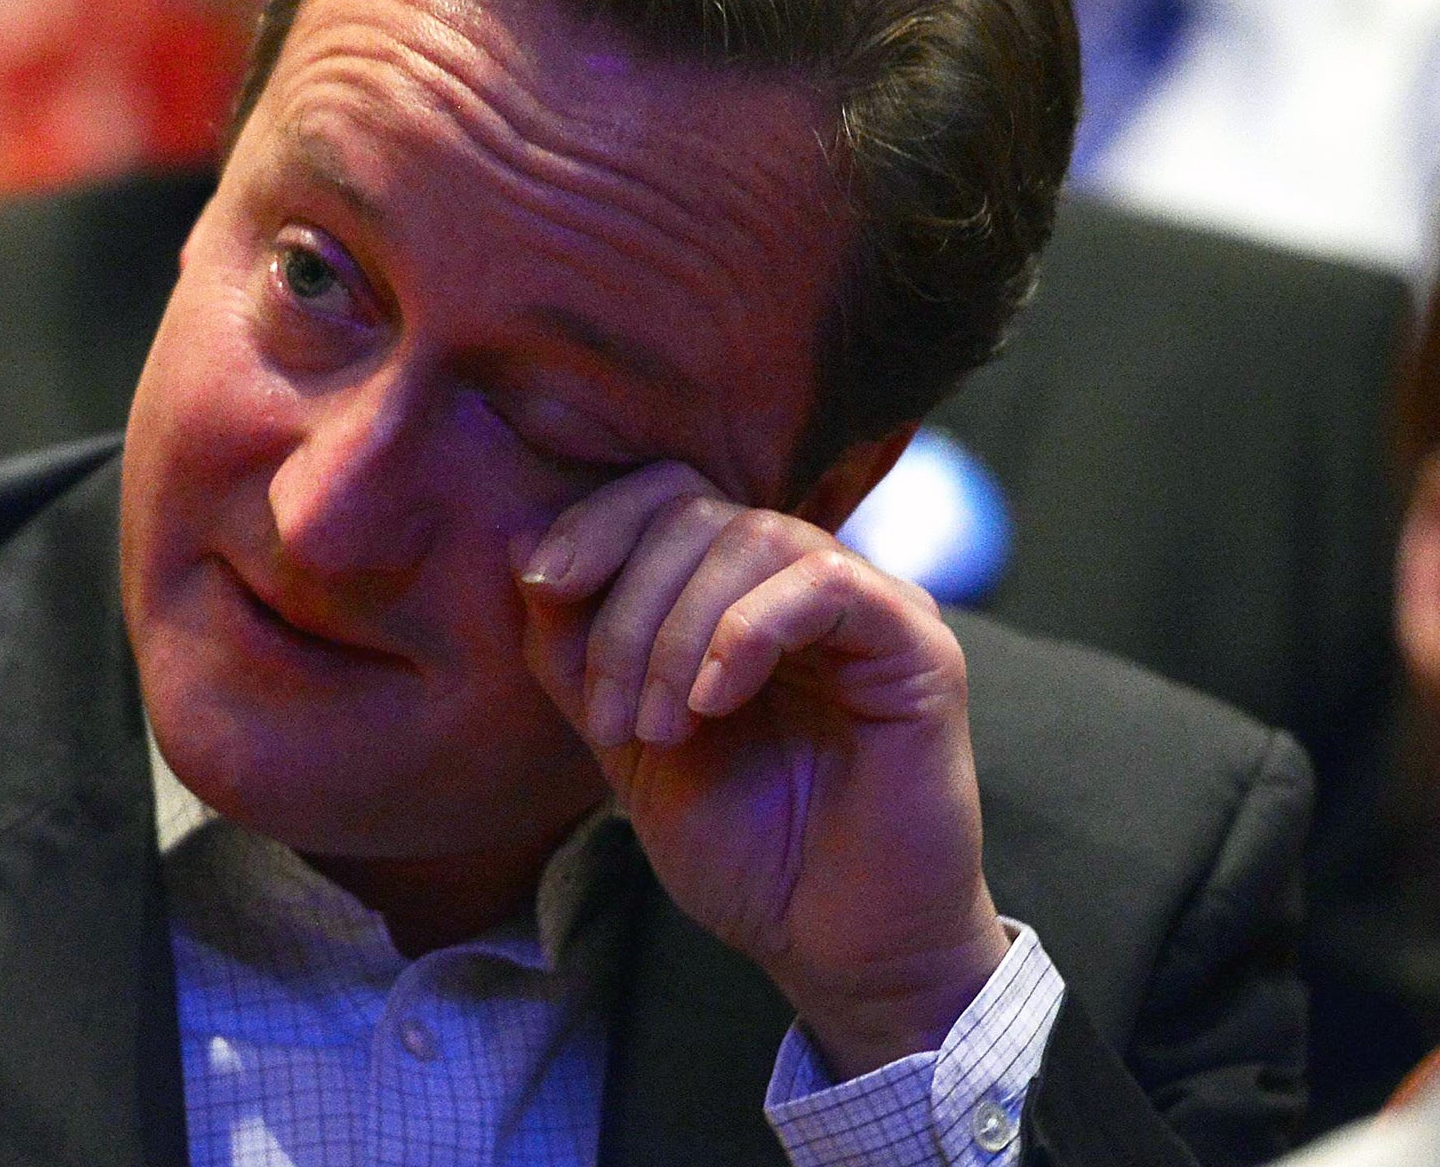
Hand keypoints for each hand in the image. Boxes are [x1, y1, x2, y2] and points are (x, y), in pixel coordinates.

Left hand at [515, 461, 1009, 1077]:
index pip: (665, 495)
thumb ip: (574, 648)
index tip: (542, 587)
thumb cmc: (742, 850)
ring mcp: (867, 605)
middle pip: (696, 510)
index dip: (596, 524)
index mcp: (738, 591)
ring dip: (678, 632)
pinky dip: (748, 632)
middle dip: (627, 608)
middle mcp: (803, 581)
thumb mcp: (626, 741)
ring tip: (663, 729)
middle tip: (612, 718)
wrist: (830, 945)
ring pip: (755, 537)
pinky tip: (715, 702)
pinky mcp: (918, 646)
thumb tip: (522, 540)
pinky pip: (826, 587)